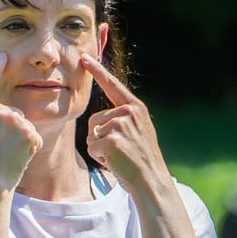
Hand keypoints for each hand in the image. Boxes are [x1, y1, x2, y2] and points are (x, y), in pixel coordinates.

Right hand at [0, 53, 43, 193]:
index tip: (4, 55)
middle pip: (11, 110)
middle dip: (11, 126)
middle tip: (0, 147)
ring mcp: (13, 121)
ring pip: (24, 123)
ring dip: (21, 137)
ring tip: (8, 152)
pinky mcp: (29, 132)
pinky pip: (34, 135)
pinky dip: (30, 146)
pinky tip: (19, 156)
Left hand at [82, 53, 169, 198]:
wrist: (151, 180)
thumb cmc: (142, 159)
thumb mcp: (138, 130)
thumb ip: (124, 118)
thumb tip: (99, 120)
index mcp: (135, 108)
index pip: (112, 85)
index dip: (97, 70)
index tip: (85, 57)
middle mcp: (128, 112)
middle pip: (94, 119)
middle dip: (100, 137)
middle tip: (120, 150)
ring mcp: (119, 125)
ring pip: (92, 134)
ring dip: (100, 149)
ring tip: (119, 156)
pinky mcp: (111, 140)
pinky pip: (92, 147)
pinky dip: (100, 158)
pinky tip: (115, 163)